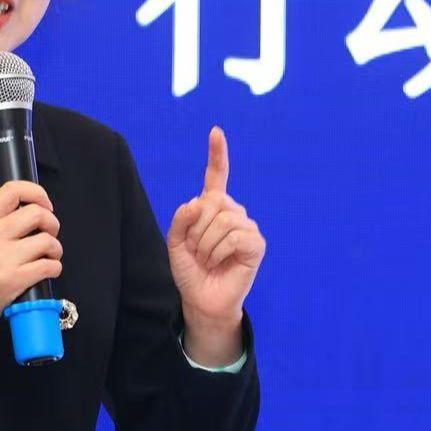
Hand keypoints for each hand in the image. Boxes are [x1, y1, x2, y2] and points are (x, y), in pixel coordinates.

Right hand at [0, 179, 63, 344]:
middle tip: (49, 234)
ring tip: (49, 256)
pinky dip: (54, 268)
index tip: (44, 205)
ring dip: (55, 249)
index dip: (36, 192)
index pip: (12, 190)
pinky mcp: (12, 281)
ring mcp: (1, 259)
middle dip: (52, 223)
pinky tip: (48, 271)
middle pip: (37, 213)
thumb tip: (28, 217)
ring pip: (47, 240)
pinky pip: (48, 266)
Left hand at [166, 126, 264, 345]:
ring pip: (222, 220)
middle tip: (196, 250)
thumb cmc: (191, 271)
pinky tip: (220, 261)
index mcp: (212, 207)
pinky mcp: (256, 243)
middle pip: (212, 202)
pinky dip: (220, 251)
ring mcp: (246, 226)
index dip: (217, 154)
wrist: (201, 299)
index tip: (215, 131)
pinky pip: (235, 235)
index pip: (216, 176)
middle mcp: (232, 212)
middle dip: (195, 229)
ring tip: (208, 259)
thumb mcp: (174, 242)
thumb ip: (180, 218)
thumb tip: (200, 201)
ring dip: (205, 245)